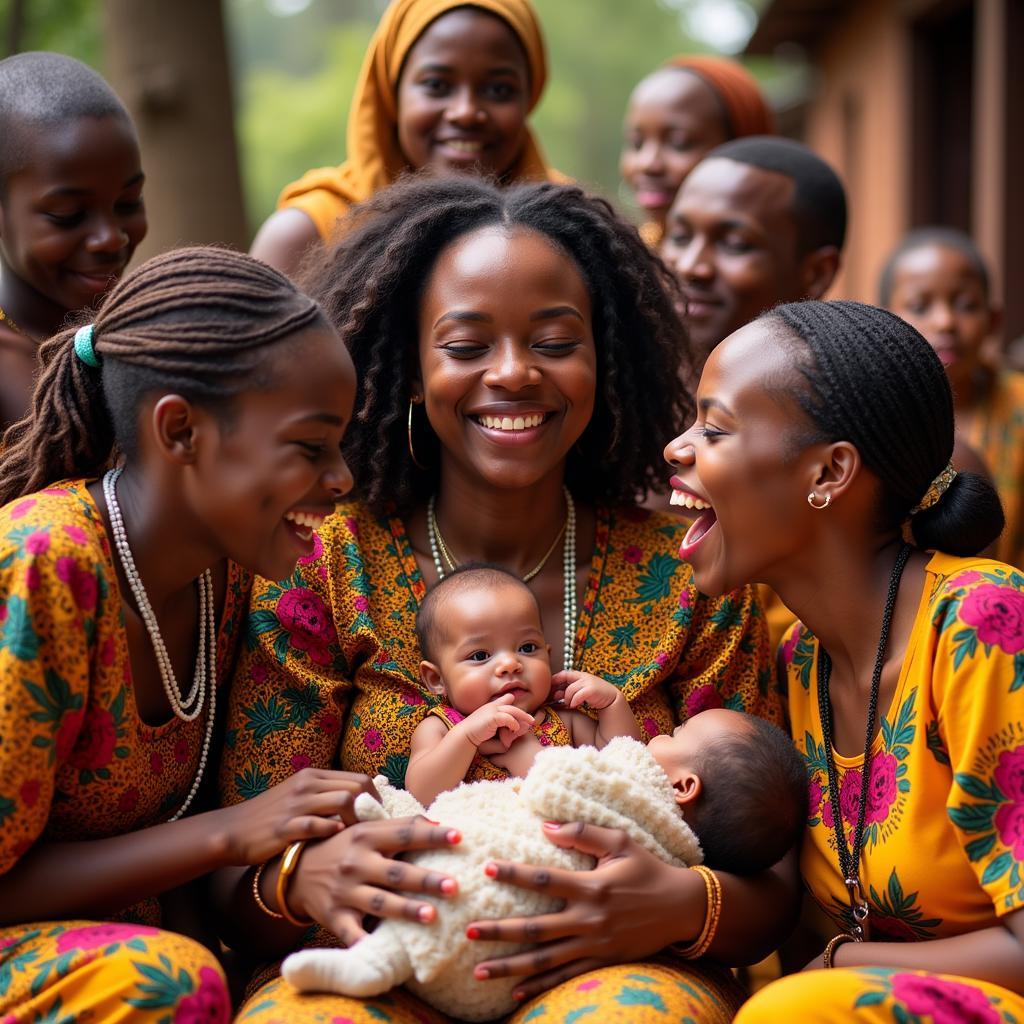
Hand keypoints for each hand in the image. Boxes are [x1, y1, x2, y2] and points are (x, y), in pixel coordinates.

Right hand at [217, 768, 378, 864]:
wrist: (233, 830)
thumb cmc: (271, 816)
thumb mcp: (300, 796)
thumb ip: (326, 795)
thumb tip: (360, 803)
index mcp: (313, 776)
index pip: (359, 779)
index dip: (376, 799)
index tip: (379, 818)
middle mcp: (307, 785)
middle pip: (356, 788)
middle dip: (372, 810)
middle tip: (376, 831)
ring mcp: (296, 804)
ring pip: (342, 801)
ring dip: (357, 821)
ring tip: (360, 838)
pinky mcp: (285, 826)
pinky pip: (316, 824)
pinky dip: (331, 831)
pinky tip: (336, 840)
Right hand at [288, 816, 460, 945]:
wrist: (297, 872)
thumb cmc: (345, 848)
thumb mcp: (366, 830)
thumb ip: (399, 826)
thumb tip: (439, 822)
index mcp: (367, 836)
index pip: (405, 833)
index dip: (432, 835)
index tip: (459, 836)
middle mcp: (357, 863)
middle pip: (396, 872)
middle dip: (425, 880)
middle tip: (455, 886)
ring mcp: (345, 891)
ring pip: (380, 902)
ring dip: (406, 909)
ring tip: (432, 916)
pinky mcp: (335, 917)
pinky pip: (353, 933)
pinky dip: (366, 943)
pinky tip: (386, 951)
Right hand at [459, 693, 534, 748]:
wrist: (465, 736)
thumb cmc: (477, 735)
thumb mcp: (490, 729)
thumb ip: (501, 728)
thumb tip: (513, 736)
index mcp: (491, 707)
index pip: (506, 700)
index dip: (514, 704)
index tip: (523, 711)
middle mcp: (492, 706)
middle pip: (512, 707)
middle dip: (523, 713)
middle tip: (532, 720)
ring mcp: (492, 710)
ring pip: (512, 711)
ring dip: (522, 718)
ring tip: (529, 724)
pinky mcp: (492, 717)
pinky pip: (507, 718)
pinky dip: (513, 723)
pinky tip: (515, 729)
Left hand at [466, 821, 702, 1001]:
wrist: (682, 907)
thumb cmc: (647, 869)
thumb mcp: (620, 842)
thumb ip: (582, 833)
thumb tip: (545, 825)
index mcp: (591, 886)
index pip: (543, 879)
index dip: (514, 872)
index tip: (486, 868)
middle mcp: (589, 918)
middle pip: (536, 927)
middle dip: (500, 931)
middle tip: (469, 931)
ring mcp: (595, 944)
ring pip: (545, 959)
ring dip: (510, 966)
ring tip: (479, 972)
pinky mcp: (602, 961)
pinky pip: (565, 977)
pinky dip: (539, 985)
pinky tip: (514, 992)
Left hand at [550, 670, 623, 711]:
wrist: (612, 700)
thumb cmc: (596, 696)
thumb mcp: (582, 691)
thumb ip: (570, 691)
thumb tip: (556, 695)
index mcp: (581, 675)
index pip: (564, 673)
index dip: (555, 679)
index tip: (548, 688)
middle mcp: (584, 676)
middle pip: (564, 678)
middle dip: (557, 687)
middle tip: (554, 697)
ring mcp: (588, 682)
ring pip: (569, 690)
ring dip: (567, 699)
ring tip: (569, 704)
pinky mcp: (591, 690)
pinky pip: (577, 696)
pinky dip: (573, 701)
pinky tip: (574, 706)